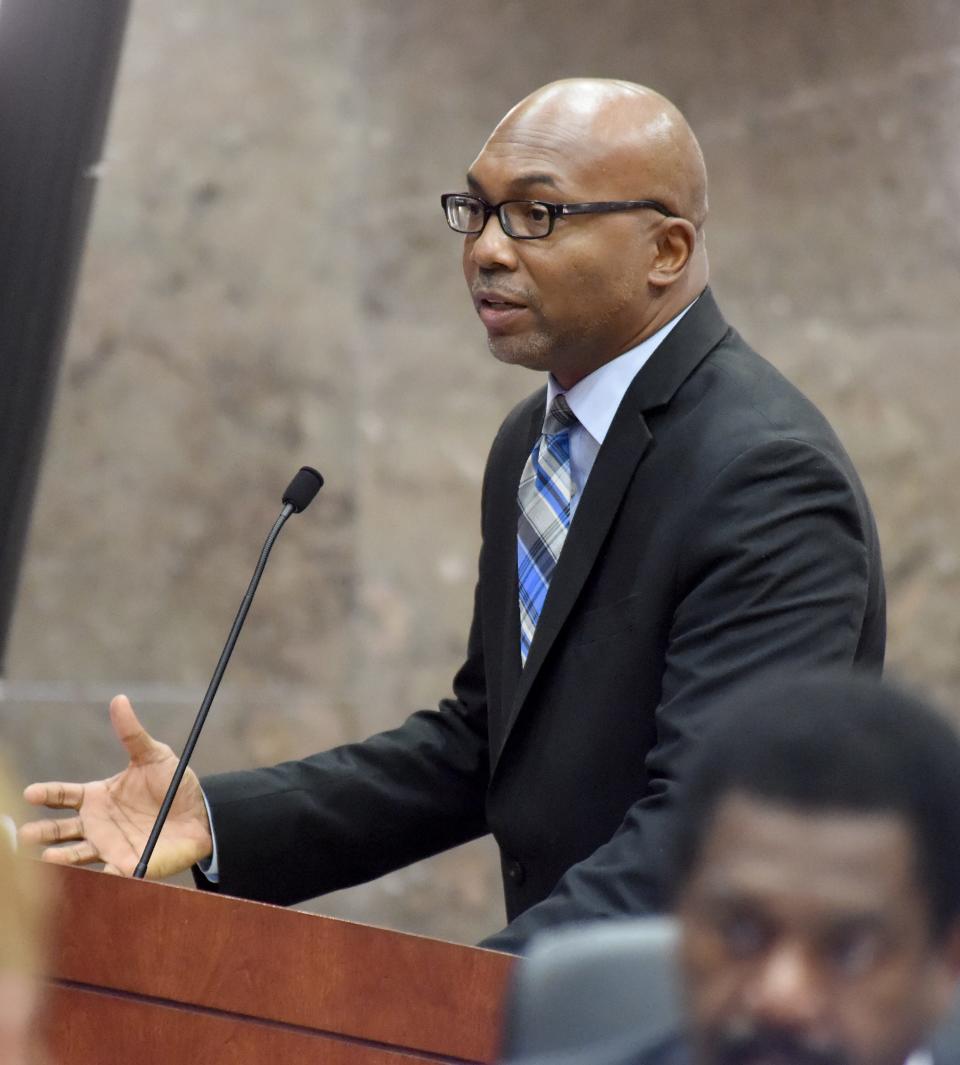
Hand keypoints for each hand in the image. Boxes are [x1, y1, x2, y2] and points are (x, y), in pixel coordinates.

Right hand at [19, 695, 212, 878]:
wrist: (201, 815)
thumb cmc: (174, 785)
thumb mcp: (154, 756)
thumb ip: (133, 733)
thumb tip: (119, 699)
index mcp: (98, 796)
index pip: (63, 796)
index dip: (46, 794)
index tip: (31, 793)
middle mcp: (96, 824)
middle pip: (59, 830)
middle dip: (42, 832)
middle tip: (26, 834)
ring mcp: (108, 846)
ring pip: (75, 855)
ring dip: (60, 857)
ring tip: (49, 856)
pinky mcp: (126, 866)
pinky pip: (106, 874)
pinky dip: (96, 877)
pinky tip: (87, 876)